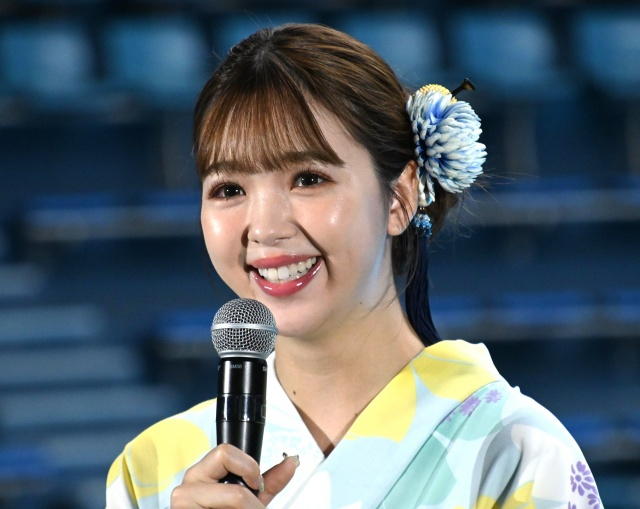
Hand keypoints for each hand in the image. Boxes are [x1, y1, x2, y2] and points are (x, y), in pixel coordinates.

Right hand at [170, 444, 297, 507]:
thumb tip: (293, 461)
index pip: (225, 451)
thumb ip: (270, 481)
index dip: (248, 467)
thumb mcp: (250, 500)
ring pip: (235, 495)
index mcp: (201, 474)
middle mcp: (187, 485)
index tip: (257, 484)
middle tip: (253, 508)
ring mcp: (182, 503)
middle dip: (248, 493)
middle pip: (226, 466)